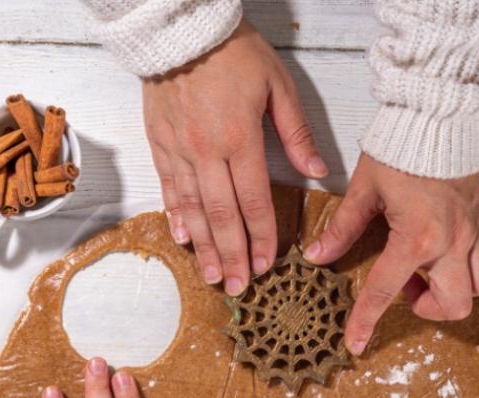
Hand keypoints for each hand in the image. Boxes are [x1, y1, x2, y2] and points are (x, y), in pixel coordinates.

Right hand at [143, 20, 326, 295]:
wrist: (179, 28)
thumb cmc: (233, 51)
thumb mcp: (276, 85)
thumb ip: (296, 132)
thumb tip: (319, 171)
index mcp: (239, 139)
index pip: (253, 202)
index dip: (261, 238)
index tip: (266, 265)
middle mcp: (205, 152)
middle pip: (221, 216)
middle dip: (232, 256)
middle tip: (238, 288)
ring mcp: (179, 150)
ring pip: (192, 210)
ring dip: (204, 247)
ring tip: (212, 276)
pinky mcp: (159, 144)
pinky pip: (168, 188)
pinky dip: (175, 216)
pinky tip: (182, 239)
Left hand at [305, 154, 478, 354]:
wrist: (437, 111)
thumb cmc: (399, 148)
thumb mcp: (363, 190)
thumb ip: (342, 228)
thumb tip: (317, 254)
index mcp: (416, 239)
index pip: (384, 292)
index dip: (365, 321)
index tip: (356, 343)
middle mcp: (452, 242)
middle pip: (455, 304)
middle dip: (430, 308)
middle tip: (408, 288)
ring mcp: (475, 229)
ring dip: (460, 288)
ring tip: (434, 271)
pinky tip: (468, 252)